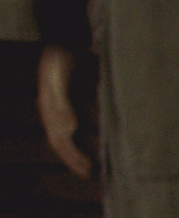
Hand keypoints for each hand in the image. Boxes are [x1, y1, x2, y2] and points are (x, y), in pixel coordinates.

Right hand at [37, 44, 95, 181]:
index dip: (72, 156)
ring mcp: (56, 110)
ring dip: (75, 156)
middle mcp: (51, 112)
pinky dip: (77, 143)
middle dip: (74, 161)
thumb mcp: (59, 76)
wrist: (61, 42)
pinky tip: (88, 149)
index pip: (60, 140)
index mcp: (49, 109)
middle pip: (61, 143)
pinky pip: (68, 130)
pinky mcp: (65, 105)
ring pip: (63, 140)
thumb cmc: (60, 57)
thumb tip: (69, 129)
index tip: (87, 167)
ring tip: (89, 170)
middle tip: (90, 175)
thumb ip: (61, 102)